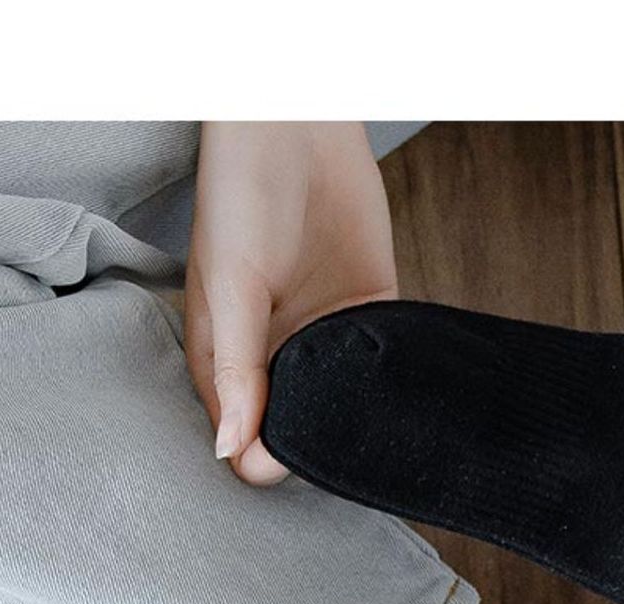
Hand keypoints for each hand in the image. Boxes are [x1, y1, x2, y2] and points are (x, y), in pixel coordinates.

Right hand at [185, 122, 397, 485]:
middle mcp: (272, 362)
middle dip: (315, 451)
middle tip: (343, 446)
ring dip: (355, 420)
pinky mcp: (365, 313)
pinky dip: (389, 381)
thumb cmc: (239, 195)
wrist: (295, 121)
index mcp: (225, 366)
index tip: (296, 457)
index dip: (268, 462)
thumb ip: (235, 370)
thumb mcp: (229, 288)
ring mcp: (320, 340)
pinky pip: (379, 365)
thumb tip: (229, 449)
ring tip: (373, 420)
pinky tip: (397, 388)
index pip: (244, 446)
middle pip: (294, 436)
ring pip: (340, 408)